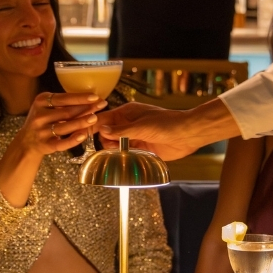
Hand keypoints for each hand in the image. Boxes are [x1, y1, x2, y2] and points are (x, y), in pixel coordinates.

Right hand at [16, 90, 106, 158]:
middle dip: (86, 108)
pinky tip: (83, 135)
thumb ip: (63, 104)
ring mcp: (41, 131)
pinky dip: (72, 140)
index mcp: (41, 101)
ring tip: (95, 118)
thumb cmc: (42, 121)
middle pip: (66, 112)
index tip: (95, 96)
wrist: (26, 142)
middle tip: (102, 105)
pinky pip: (61, 143)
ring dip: (81, 122)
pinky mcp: (44, 145)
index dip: (80, 97)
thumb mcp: (47, 107)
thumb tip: (91, 98)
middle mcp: (39, 115)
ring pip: (64, 127)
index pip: (63, 98)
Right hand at [96, 99, 238, 161]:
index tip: (84, 134)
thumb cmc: (168, 124)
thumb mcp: (142, 126)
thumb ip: (122, 130)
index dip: (94, 126)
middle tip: (114, 146)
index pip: (104, 119)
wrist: (188, 135)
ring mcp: (135, 137)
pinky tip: (125, 159)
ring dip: (115, 150)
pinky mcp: (142, 149)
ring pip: (115, 145)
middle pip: (107, 134)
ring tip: (121, 153)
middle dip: (106, 141)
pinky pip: (127, 154)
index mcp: (127, 113)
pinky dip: (123, 157)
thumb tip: (102, 130)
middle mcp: (129, 124)